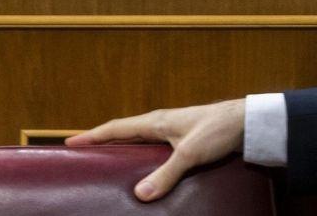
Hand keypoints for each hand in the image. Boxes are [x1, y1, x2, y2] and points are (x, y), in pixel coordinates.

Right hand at [64, 99, 245, 201]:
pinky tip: (142, 167)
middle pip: (124, 132)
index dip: (93, 136)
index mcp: (156, 122)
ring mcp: (172, 130)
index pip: (116, 128)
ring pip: (139, 139)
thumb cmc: (218, 130)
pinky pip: (153, 146)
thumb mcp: (189, 154)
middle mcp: (161, 123)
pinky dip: (140, 154)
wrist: (246, 121)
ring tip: (106, 161)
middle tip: (83, 152)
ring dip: (122, 147)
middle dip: (102, 141)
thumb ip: (165, 174)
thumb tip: (140, 195)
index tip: (70, 142)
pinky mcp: (184, 138)